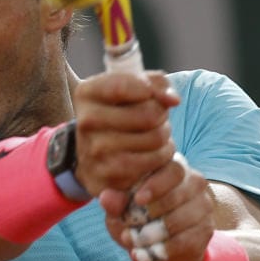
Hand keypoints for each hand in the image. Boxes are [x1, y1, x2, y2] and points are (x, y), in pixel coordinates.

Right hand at [72, 70, 179, 195]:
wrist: (93, 153)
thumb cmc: (119, 112)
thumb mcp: (131, 89)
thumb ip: (156, 83)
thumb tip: (173, 100)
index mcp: (87, 93)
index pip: (124, 86)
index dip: (148, 89)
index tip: (149, 93)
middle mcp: (86, 121)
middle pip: (149, 115)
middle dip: (161, 115)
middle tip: (155, 118)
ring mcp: (95, 151)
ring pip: (155, 140)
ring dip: (165, 139)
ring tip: (155, 137)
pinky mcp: (108, 176)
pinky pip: (151, 165)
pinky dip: (160, 159)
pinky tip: (151, 155)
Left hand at [101, 155, 215, 260]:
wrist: (158, 247)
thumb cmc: (137, 218)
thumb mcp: (120, 211)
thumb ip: (115, 203)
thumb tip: (106, 197)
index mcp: (173, 168)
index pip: (173, 169)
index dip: (156, 184)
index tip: (137, 200)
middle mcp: (194, 183)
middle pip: (176, 195)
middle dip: (148, 215)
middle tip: (127, 229)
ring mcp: (203, 206)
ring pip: (177, 221)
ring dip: (150, 236)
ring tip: (131, 242)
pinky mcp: (206, 230)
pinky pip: (183, 242)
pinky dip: (160, 251)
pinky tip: (142, 255)